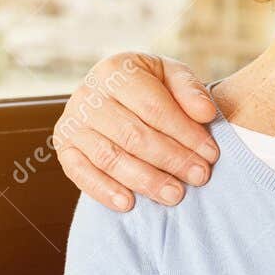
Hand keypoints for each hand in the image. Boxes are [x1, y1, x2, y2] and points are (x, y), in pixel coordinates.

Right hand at [53, 53, 220, 210]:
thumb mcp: (171, 76)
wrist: (113, 94)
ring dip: (146, 180)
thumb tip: (206, 114)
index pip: (154, 108)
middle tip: (199, 176)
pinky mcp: (64, 149)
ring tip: (175, 194)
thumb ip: (190, 90)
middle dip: (171, 159)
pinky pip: (81, 173)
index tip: (211, 153)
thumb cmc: (150, 86)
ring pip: (111, 157)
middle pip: (134, 135)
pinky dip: (104, 190)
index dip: (185, 133)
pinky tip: (129, 203)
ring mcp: (71, 122)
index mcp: (115, 70)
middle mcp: (88, 95)